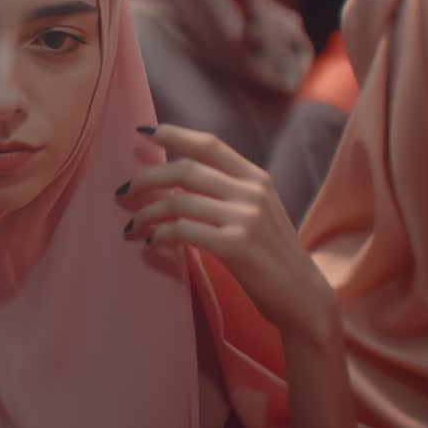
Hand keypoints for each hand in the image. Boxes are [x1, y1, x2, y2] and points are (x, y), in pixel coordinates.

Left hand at [120, 124, 336, 347]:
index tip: (143, 131)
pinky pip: (182, 231)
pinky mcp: (235, 246)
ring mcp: (245, 218)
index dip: (173, 134)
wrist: (303, 296)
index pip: (209, 144)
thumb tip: (180, 174)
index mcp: (257, 178)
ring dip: (146, 212)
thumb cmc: (272, 256)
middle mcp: (252, 192)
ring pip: (177, 201)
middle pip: (185, 169)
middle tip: (123, 191)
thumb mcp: (260, 210)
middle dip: (146, 177)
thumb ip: (230, 190)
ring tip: (132, 225)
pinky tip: (151, 241)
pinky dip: (159, 234)